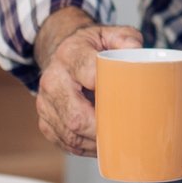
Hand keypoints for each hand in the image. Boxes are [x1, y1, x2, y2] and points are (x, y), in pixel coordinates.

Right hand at [35, 22, 143, 155]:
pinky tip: (101, 145)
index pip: (88, 74)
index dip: (109, 92)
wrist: (61, 52)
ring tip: (118, 142)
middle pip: (77, 116)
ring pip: (70, 134)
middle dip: (103, 130)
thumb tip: (136, 54)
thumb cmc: (91, 47)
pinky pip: (65, 142)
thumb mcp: (109, 34)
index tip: (128, 102)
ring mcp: (45, 103)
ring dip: (96, 144)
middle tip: (127, 132)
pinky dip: (85, 148)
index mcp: (70, 54)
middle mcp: (53, 79)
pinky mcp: (45, 121)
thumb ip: (127, 39)